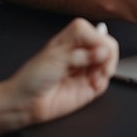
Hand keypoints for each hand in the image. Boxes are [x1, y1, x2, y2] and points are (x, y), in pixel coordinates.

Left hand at [0, 18, 119, 126]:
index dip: (100, 41)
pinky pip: (106, 80)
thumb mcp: (55, 59)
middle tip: (102, 63)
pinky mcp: (89, 85)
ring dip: (106, 69)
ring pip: (110, 62)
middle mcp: (82, 52)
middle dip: (108, 55)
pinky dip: (103, 81)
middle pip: (108, 45)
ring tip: (95, 76)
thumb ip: (80, 55)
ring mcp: (87, 68)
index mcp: (72, 38)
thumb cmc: (31, 78)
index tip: (98, 51)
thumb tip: (103, 51)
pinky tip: (92, 84)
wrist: (25, 103)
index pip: (95, 33)